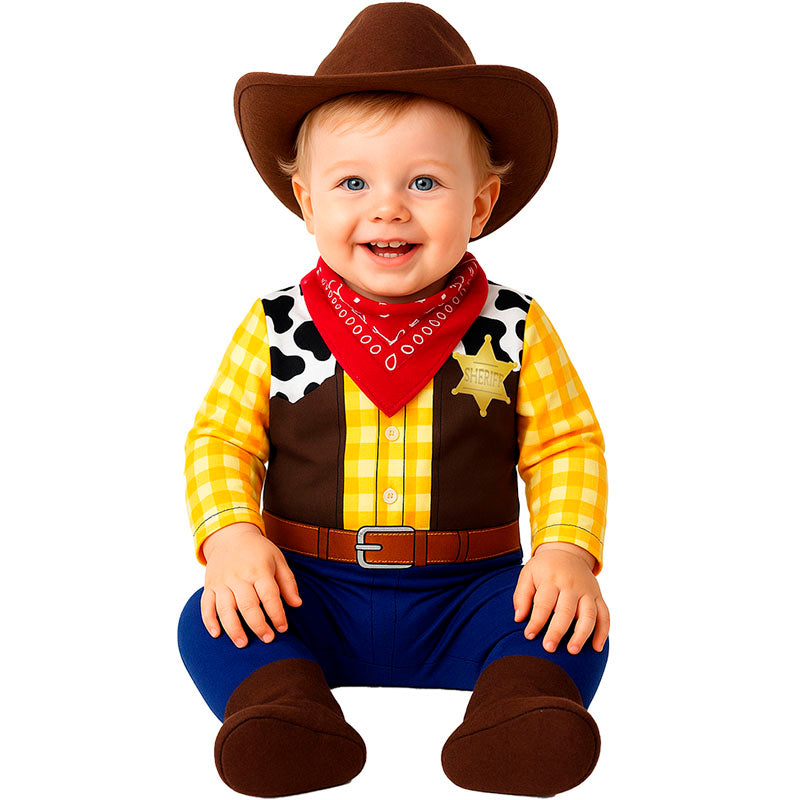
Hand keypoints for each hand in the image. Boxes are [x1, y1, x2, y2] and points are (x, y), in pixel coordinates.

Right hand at [201, 522, 302, 647]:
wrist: (230, 536)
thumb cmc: (258, 551)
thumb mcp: (278, 560)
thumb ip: (288, 583)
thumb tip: (297, 604)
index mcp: (259, 569)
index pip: (269, 596)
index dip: (277, 614)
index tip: (282, 628)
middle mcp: (239, 576)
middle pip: (248, 605)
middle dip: (258, 625)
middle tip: (267, 639)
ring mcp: (222, 582)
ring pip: (225, 609)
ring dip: (233, 629)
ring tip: (243, 644)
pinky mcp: (209, 586)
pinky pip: (206, 605)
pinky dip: (209, 621)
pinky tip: (216, 634)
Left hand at [512, 543, 608, 654]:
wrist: (567, 550)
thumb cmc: (544, 568)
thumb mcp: (527, 574)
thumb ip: (521, 595)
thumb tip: (519, 618)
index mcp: (551, 579)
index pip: (544, 603)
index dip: (536, 621)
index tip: (528, 636)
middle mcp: (571, 585)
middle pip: (566, 610)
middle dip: (558, 630)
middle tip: (549, 648)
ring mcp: (587, 591)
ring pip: (589, 615)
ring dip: (582, 634)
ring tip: (573, 651)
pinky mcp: (598, 596)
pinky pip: (605, 615)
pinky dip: (603, 632)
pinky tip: (597, 648)